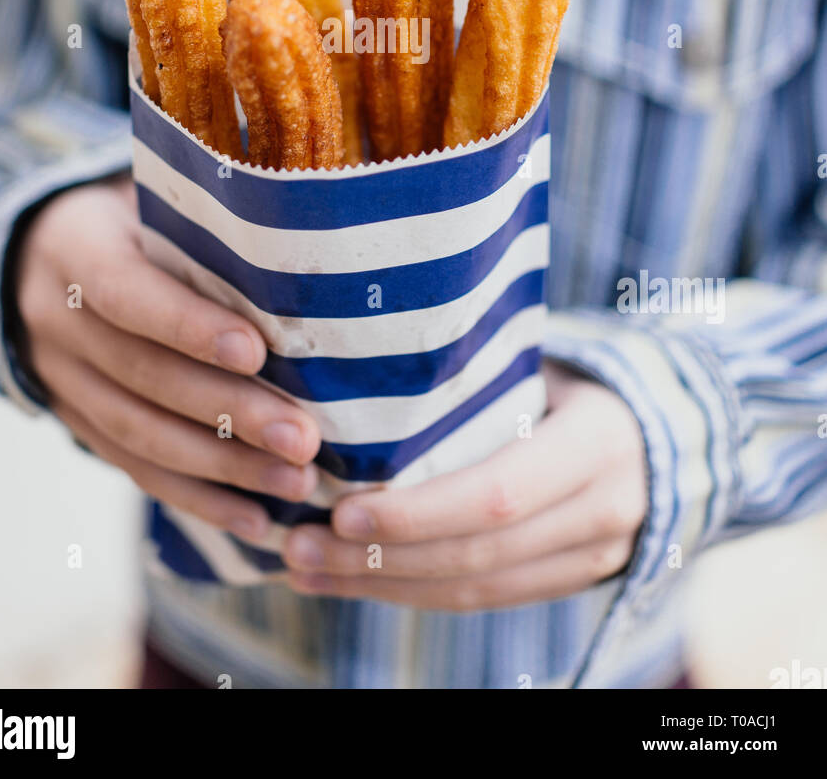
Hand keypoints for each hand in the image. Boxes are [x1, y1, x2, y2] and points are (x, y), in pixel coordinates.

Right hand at [17, 175, 319, 538]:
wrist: (41, 254)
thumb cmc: (133, 215)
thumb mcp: (153, 200)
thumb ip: (207, 224)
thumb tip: (303, 235)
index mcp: (75, 251)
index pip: (127, 294)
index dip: (188, 326)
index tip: (256, 352)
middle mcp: (57, 322)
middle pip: (144, 377)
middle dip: (229, 414)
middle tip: (304, 439)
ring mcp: (62, 381)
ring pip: (141, 434)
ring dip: (224, 467)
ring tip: (296, 483)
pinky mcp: (79, 423)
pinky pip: (137, 469)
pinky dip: (199, 499)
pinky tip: (257, 519)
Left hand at [283, 363, 645, 609]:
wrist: (666, 426)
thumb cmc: (577, 377)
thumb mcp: (543, 364)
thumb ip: (475, 380)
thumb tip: (360, 376)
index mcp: (597, 441)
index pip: (498, 495)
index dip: (418, 513)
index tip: (343, 512)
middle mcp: (604, 509)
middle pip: (476, 554)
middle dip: (379, 560)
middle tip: (298, 547)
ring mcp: (595, 556)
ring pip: (474, 590)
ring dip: (380, 587)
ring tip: (306, 571)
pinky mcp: (573, 582)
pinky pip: (484, 601)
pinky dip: (413, 594)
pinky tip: (354, 582)